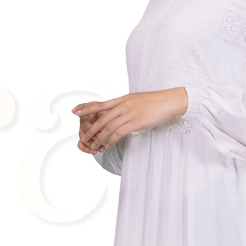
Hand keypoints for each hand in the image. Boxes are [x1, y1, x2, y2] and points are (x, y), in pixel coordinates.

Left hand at [73, 88, 187, 152]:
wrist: (170, 101)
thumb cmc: (156, 102)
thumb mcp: (138, 100)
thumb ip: (127, 105)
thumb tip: (120, 110)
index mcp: (122, 99)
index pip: (100, 104)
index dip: (86, 108)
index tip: (75, 111)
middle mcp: (123, 105)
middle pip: (101, 117)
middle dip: (90, 129)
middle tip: (83, 137)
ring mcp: (129, 114)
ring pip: (108, 127)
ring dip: (99, 138)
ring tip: (94, 146)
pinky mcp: (136, 122)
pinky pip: (119, 133)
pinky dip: (112, 140)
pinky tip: (108, 146)